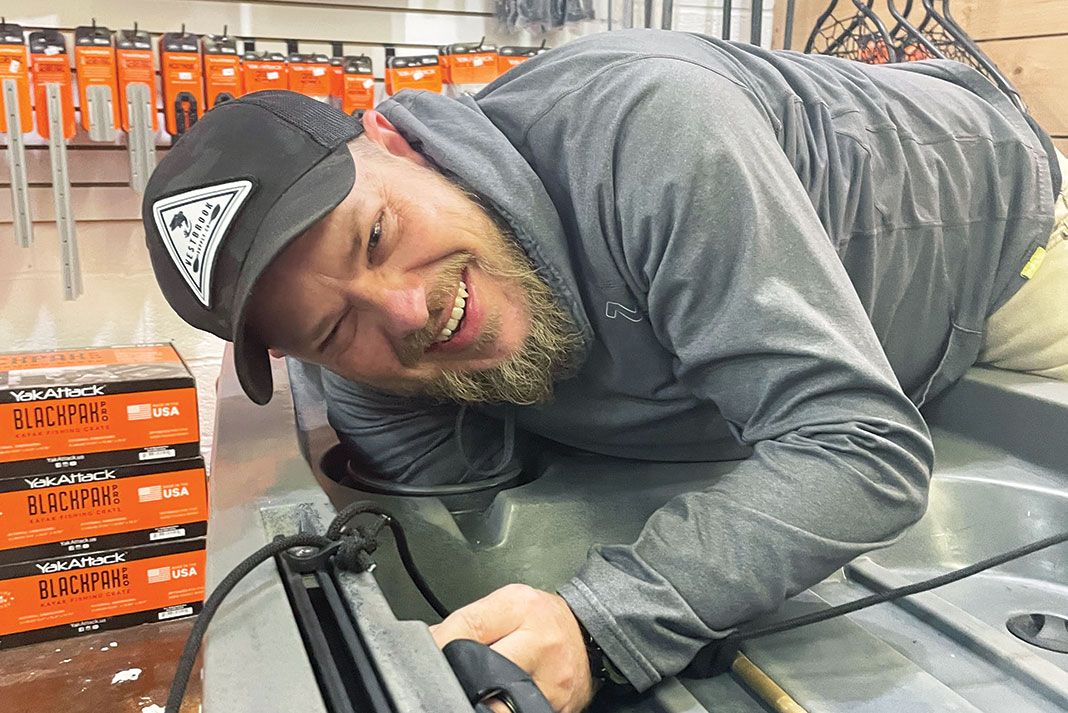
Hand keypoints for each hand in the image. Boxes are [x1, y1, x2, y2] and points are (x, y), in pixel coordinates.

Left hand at [430, 583, 595, 712]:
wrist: (588, 635)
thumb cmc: (545, 618)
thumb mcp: (508, 603)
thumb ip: (469, 619)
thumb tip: (431, 640)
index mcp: (522, 607)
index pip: (467, 626)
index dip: (441, 643)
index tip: (432, 652)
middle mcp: (541, 641)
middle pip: (483, 666)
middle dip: (464, 674)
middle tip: (457, 676)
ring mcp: (552, 677)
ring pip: (500, 699)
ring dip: (483, 698)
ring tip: (481, 691)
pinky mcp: (558, 704)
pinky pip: (522, 710)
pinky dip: (505, 707)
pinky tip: (503, 700)